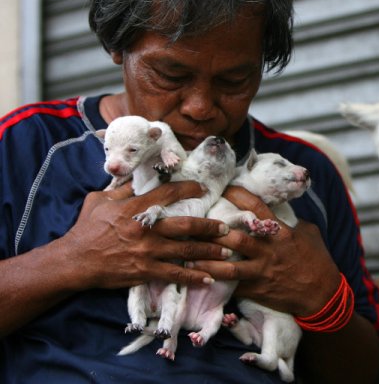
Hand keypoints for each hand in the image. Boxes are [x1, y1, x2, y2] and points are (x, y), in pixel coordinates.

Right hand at [58, 181, 230, 290]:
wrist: (75, 261)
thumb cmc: (86, 228)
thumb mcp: (101, 200)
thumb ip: (123, 190)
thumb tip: (138, 178)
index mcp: (136, 208)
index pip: (169, 194)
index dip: (189, 189)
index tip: (203, 189)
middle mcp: (146, 229)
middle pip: (187, 225)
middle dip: (209, 226)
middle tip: (225, 228)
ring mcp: (148, 251)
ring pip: (186, 251)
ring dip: (209, 251)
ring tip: (226, 251)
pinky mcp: (146, 271)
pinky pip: (175, 274)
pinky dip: (194, 277)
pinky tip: (209, 278)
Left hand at [196, 186, 340, 316]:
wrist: (322, 294)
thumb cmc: (317, 260)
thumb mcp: (309, 233)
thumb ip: (291, 222)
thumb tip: (278, 211)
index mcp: (281, 233)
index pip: (257, 209)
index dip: (239, 195)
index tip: (225, 188)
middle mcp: (269, 251)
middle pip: (236, 238)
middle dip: (214, 231)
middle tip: (195, 223)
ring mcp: (262, 272)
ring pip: (229, 267)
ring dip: (208, 262)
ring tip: (188, 257)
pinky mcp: (258, 290)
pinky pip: (234, 287)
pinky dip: (219, 284)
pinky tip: (202, 280)